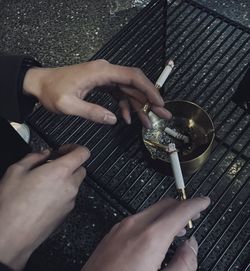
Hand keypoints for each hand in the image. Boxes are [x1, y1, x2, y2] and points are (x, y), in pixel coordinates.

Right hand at [0, 145, 89, 269]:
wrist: (11, 237)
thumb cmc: (11, 205)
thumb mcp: (16, 171)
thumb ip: (33, 157)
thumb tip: (44, 153)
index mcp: (61, 171)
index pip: (83, 153)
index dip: (75, 148)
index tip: (63, 150)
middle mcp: (70, 186)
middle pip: (81, 168)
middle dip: (69, 165)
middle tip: (52, 166)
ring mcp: (70, 201)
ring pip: (75, 184)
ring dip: (65, 179)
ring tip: (44, 183)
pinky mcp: (66, 214)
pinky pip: (69, 197)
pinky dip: (62, 193)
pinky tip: (44, 197)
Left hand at [23, 59, 170, 127]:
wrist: (40, 84)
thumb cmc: (51, 92)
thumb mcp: (68, 105)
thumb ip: (91, 112)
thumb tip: (114, 120)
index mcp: (102, 72)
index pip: (133, 77)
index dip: (149, 89)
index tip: (160, 103)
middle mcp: (107, 71)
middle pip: (135, 84)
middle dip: (149, 100)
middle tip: (162, 115)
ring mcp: (105, 78)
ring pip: (128, 91)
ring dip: (139, 106)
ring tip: (147, 122)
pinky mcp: (102, 84)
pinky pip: (118, 94)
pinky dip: (124, 106)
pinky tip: (127, 118)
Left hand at [81, 197, 209, 270]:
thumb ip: (183, 264)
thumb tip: (191, 248)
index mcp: (150, 237)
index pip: (179, 211)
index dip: (195, 204)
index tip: (204, 201)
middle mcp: (134, 226)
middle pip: (164, 204)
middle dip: (181, 205)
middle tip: (194, 212)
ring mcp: (120, 228)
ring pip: (150, 210)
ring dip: (167, 214)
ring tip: (178, 225)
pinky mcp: (112, 233)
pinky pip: (137, 218)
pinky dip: (152, 220)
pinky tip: (155, 233)